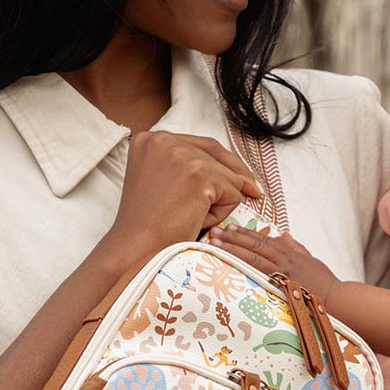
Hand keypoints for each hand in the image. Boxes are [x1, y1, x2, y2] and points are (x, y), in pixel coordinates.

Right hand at [108, 132, 261, 259]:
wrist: (136, 249)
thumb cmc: (149, 226)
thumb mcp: (163, 184)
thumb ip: (189, 169)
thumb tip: (240, 174)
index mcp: (149, 140)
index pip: (198, 144)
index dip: (221, 162)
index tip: (239, 176)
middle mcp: (163, 139)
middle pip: (216, 154)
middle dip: (235, 175)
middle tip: (253, 191)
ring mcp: (181, 154)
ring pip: (227, 176)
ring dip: (219, 201)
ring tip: (191, 218)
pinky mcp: (199, 174)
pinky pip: (232, 193)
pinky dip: (221, 213)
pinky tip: (196, 221)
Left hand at [209, 225, 339, 301]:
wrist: (337, 300)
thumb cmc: (324, 282)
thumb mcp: (310, 259)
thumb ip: (294, 247)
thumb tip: (281, 234)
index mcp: (289, 253)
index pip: (263, 240)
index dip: (244, 234)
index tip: (228, 228)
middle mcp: (284, 260)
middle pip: (254, 246)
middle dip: (233, 238)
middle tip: (214, 232)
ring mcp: (283, 273)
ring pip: (254, 257)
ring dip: (233, 249)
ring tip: (216, 244)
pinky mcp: (283, 287)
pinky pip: (260, 275)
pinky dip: (245, 268)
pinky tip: (230, 265)